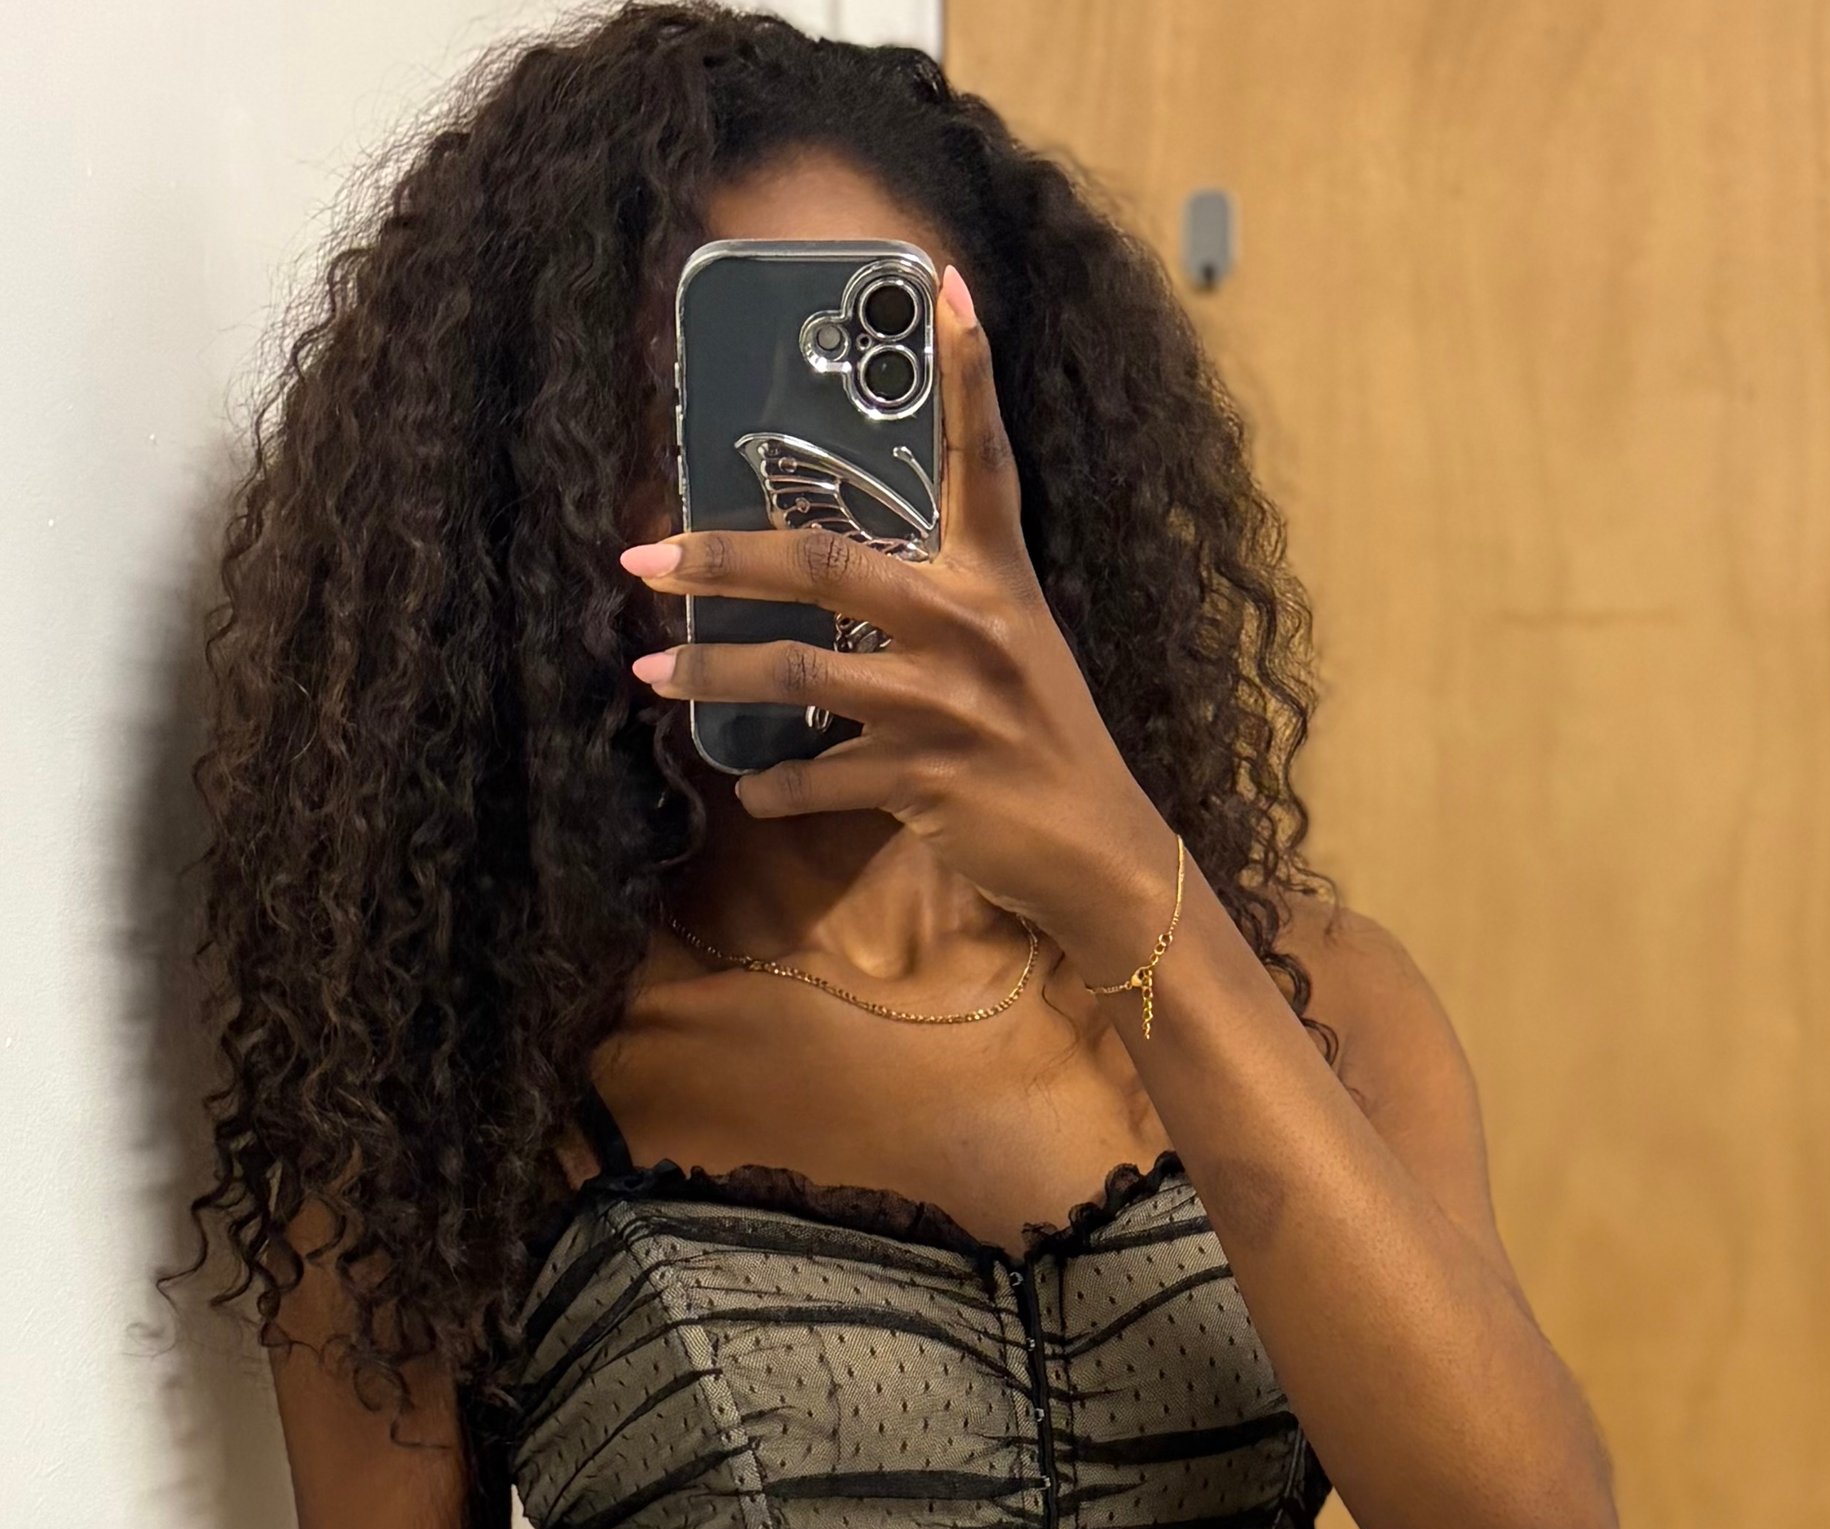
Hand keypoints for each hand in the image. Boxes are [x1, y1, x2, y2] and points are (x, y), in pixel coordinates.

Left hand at [621, 264, 1180, 983]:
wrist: (1097, 852)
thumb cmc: (1049, 745)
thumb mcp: (1017, 648)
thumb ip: (946, 603)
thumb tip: (852, 577)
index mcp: (998, 579)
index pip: (982, 460)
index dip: (969, 373)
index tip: (947, 288)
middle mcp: (968, 627)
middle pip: (825, 564)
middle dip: (723, 557)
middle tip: (644, 555)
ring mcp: (942, 706)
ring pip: (799, 674)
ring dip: (714, 672)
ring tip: (652, 672)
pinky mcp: (922, 780)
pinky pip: (817, 779)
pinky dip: (773, 788)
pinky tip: (750, 788)